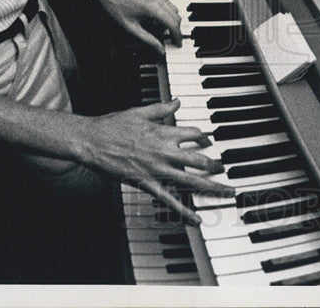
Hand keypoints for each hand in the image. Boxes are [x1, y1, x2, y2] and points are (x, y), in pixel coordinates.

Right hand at [80, 99, 233, 223]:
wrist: (92, 141)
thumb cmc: (113, 125)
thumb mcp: (140, 112)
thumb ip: (162, 108)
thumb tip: (177, 101)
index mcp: (164, 132)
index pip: (195, 134)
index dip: (204, 137)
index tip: (208, 141)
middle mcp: (165, 151)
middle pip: (200, 160)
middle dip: (216, 166)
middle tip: (225, 170)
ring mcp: (157, 169)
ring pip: (191, 181)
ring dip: (212, 187)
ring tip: (227, 192)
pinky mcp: (146, 184)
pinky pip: (169, 200)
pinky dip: (184, 210)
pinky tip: (197, 219)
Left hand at [96, 0, 182, 54]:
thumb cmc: (116, 5)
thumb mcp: (130, 27)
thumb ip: (147, 39)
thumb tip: (159, 49)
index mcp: (152, 7)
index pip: (172, 24)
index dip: (177, 36)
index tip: (177, 44)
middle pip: (176, 17)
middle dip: (175, 30)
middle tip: (170, 41)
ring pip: (173, 10)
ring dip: (171, 22)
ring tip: (160, 32)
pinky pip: (167, 5)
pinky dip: (167, 15)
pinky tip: (156, 21)